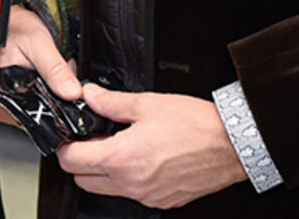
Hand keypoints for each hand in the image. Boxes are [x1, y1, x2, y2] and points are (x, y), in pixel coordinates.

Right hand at [0, 8, 79, 123]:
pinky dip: (42, 83)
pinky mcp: (6, 94)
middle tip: (55, 66)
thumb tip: (72, 92)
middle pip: (38, 108)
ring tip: (45, 64)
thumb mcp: (37, 43)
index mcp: (0, 97)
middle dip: (55, 91)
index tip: (66, 80)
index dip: (58, 98)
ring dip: (49, 86)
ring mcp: (2, 99)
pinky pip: (31, 95)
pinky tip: (40, 68)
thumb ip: (55, 70)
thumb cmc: (11, 26)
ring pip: (37, 102)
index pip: (38, 112)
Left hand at [57, 85, 245, 208]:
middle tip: (96, 139)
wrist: (231, 144)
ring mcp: (147, 196)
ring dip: (105, 171)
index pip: (72, 161)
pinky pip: (133, 194)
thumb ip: (111, 102)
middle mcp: (131, 184)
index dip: (67, 145)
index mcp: (122, 158)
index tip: (72, 136)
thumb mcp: (147, 104)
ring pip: (108, 190)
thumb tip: (91, 96)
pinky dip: (130, 179)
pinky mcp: (162, 201)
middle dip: (81, 161)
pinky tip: (144, 157)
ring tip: (123, 145)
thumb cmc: (196, 124)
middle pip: (83, 181)